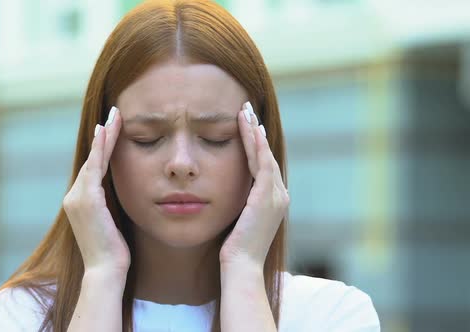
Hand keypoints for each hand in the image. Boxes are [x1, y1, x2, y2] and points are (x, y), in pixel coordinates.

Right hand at [62, 106, 129, 275]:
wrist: (106, 271)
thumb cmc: (114, 252)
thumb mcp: (112, 224)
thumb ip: (112, 206)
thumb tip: (123, 195)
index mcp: (81, 202)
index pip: (94, 168)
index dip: (104, 148)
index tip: (111, 129)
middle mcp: (74, 197)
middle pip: (92, 159)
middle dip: (104, 136)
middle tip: (114, 114)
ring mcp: (77, 197)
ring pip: (93, 159)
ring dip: (105, 136)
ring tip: (115, 116)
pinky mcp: (86, 199)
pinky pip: (95, 167)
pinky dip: (101, 148)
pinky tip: (107, 132)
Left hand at [219, 102, 289, 268]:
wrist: (241, 266)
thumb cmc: (234, 249)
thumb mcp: (237, 220)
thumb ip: (238, 204)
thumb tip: (224, 190)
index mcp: (272, 200)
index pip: (263, 165)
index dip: (255, 144)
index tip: (246, 126)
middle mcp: (279, 195)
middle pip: (266, 155)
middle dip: (256, 131)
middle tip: (246, 109)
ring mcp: (276, 196)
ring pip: (265, 155)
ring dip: (255, 131)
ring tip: (245, 111)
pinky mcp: (267, 197)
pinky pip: (262, 163)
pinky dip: (256, 144)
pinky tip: (248, 128)